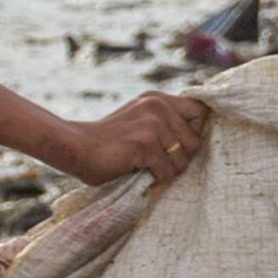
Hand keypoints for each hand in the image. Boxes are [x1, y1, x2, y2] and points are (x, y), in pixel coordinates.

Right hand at [61, 90, 214, 189]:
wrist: (76, 148)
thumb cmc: (110, 144)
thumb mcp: (141, 122)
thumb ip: (166, 123)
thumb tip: (199, 141)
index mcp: (158, 98)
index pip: (201, 112)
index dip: (194, 133)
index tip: (176, 145)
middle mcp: (158, 105)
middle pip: (196, 142)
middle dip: (179, 159)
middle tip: (154, 161)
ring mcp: (152, 123)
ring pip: (183, 161)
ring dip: (165, 171)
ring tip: (143, 165)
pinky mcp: (145, 143)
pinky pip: (166, 172)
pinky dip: (153, 178)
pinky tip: (135, 170)